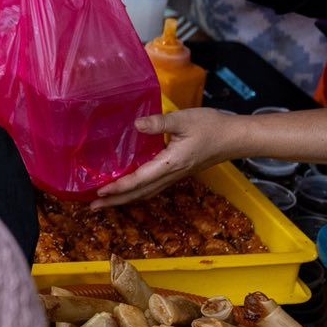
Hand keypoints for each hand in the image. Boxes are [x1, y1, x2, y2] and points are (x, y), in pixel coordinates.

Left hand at [91, 109, 240, 207]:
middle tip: (92, 207)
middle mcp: (171, 175)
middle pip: (140, 193)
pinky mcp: (177, 172)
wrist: (234, 138)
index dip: (119, 187)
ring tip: (105, 203)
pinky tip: (129, 189)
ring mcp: (175, 176)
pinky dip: (137, 192)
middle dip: (116, 201)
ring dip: (125, 199)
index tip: (99, 192)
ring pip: (146, 193)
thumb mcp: (184, 119)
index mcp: (170, 164)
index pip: (140, 180)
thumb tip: (136, 125)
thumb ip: (160, 122)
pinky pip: (153, 187)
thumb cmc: (211, 127)